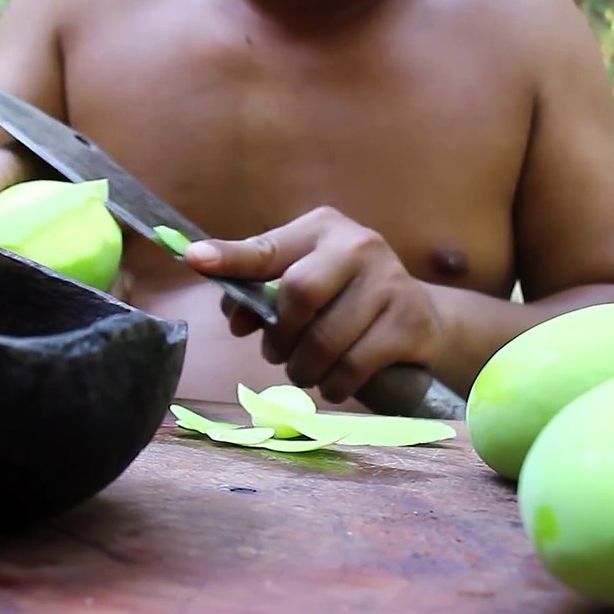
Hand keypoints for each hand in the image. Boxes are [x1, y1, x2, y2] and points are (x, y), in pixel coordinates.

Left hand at [182, 206, 444, 403]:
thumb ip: (259, 291)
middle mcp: (360, 245)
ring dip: (304, 369)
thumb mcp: (302, 282)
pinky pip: (355, 365)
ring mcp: (391, 282)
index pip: (267, 248)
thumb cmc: (344, 299)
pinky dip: (334, 385)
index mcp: (323, 229)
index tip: (195, 259)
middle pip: (299, 292)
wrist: (418, 317)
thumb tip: (230, 310)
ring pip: (326, 338)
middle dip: (280, 335)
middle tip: (276, 353)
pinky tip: (333, 384)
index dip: (230, 258)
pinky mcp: (411, 321)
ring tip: (304, 372)